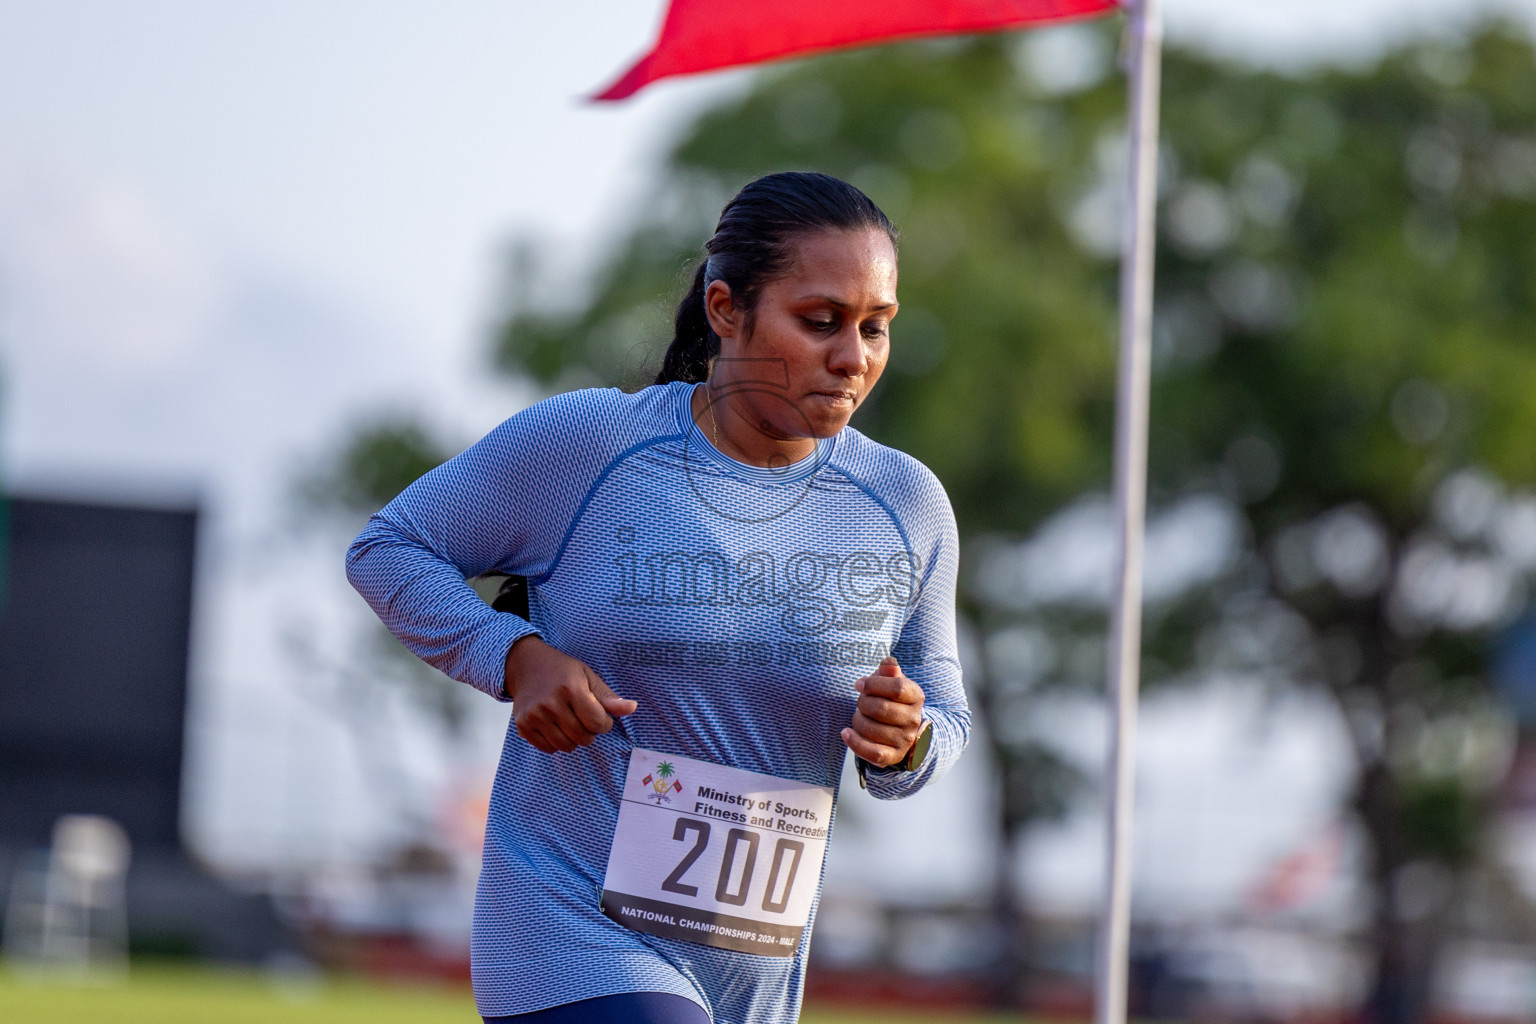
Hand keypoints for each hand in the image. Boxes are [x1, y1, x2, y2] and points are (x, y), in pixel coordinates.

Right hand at [504, 635, 636, 752]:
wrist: (526, 665)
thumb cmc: (562, 671)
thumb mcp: (588, 676)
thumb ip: (608, 696)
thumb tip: (632, 708)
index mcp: (570, 688)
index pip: (596, 722)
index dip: (604, 723)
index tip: (601, 716)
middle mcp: (550, 703)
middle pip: (582, 737)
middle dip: (590, 732)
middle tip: (585, 719)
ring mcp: (534, 716)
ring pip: (566, 746)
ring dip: (574, 740)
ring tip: (572, 723)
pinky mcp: (523, 726)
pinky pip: (548, 748)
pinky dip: (557, 743)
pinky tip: (557, 727)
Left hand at [841, 657, 924, 768]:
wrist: (900, 727)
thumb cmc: (890, 698)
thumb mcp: (890, 680)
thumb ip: (888, 669)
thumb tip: (889, 664)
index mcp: (915, 696)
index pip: (897, 688)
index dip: (873, 684)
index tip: (859, 684)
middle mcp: (913, 719)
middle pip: (881, 709)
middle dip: (863, 703)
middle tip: (860, 702)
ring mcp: (905, 739)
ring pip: (872, 729)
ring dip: (857, 720)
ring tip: (859, 716)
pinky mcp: (893, 756)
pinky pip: (873, 754)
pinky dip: (855, 743)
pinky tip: (845, 733)